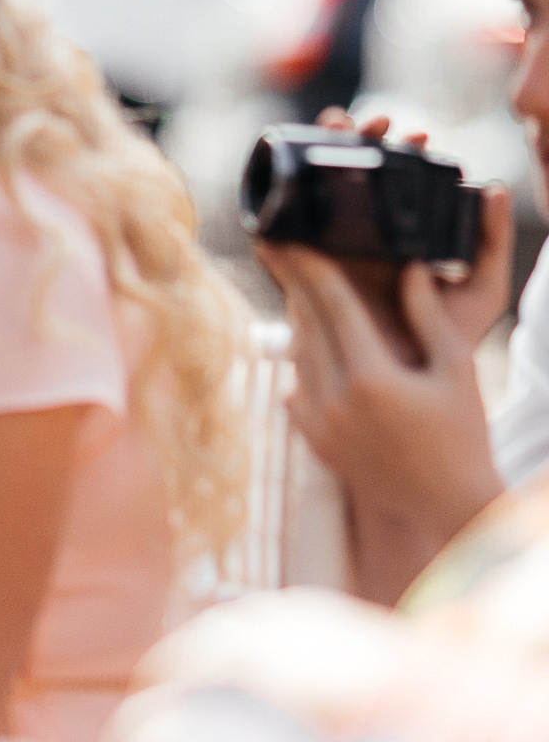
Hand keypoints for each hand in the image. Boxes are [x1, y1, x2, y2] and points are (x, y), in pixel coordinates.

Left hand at [261, 179, 512, 604]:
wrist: (447, 505)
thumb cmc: (464, 433)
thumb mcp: (455, 367)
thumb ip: (428, 316)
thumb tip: (409, 269)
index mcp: (371, 376)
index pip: (331, 305)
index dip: (308, 264)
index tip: (286, 236)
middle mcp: (335, 401)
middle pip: (305, 325)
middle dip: (294, 283)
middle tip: (277, 246)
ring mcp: (319, 426)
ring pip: (297, 357)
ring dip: (297, 320)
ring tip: (295, 286)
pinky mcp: (316, 443)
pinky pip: (296, 389)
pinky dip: (301, 362)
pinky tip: (308, 342)